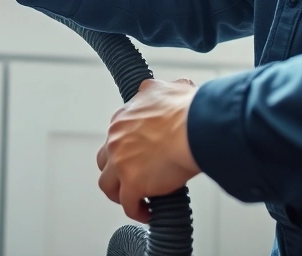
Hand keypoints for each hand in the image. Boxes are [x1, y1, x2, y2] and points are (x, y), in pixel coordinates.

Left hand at [96, 78, 201, 222]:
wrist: (196, 127)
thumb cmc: (189, 110)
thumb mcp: (171, 88)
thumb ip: (164, 90)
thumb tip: (173, 88)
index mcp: (124, 116)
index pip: (116, 134)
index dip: (125, 147)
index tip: (136, 156)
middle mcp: (117, 137)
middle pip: (104, 158)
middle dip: (116, 169)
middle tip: (131, 177)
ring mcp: (121, 161)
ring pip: (107, 183)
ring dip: (119, 192)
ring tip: (134, 199)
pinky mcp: (132, 183)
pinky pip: (127, 204)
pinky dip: (136, 210)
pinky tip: (147, 213)